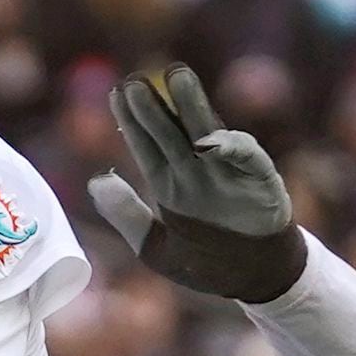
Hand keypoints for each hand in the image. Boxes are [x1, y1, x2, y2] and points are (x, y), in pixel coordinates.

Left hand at [87, 64, 309, 302]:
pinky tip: (208, 140)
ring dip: (192, 106)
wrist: (257, 278)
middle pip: (171, 132)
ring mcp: (228, 172)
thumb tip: (96, 181)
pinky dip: (230, 146)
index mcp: (170, 183)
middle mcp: (196, 171)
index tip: (116, 93)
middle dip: (153, 107)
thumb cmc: (208, 263)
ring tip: (176, 78)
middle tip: (134, 82)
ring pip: (206, 132)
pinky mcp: (259, 178)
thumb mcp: (157, 248)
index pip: (146, 144)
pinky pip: (246, 156)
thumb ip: (127, 216)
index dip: (131, 120)